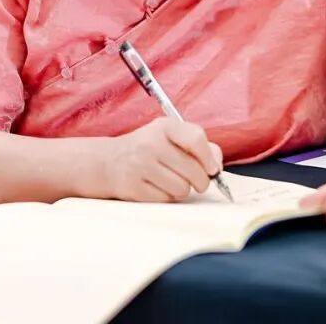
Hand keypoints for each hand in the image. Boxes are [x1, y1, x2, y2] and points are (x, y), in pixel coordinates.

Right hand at [101, 118, 223, 202]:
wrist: (109, 161)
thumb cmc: (149, 149)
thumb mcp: (171, 137)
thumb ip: (198, 146)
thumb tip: (216, 166)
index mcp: (164, 126)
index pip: (196, 138)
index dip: (209, 157)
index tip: (213, 169)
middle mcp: (150, 143)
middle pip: (193, 170)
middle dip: (201, 181)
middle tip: (197, 181)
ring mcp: (139, 165)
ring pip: (181, 188)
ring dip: (182, 190)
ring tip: (173, 182)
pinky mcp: (133, 187)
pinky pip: (166, 200)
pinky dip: (167, 198)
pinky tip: (158, 188)